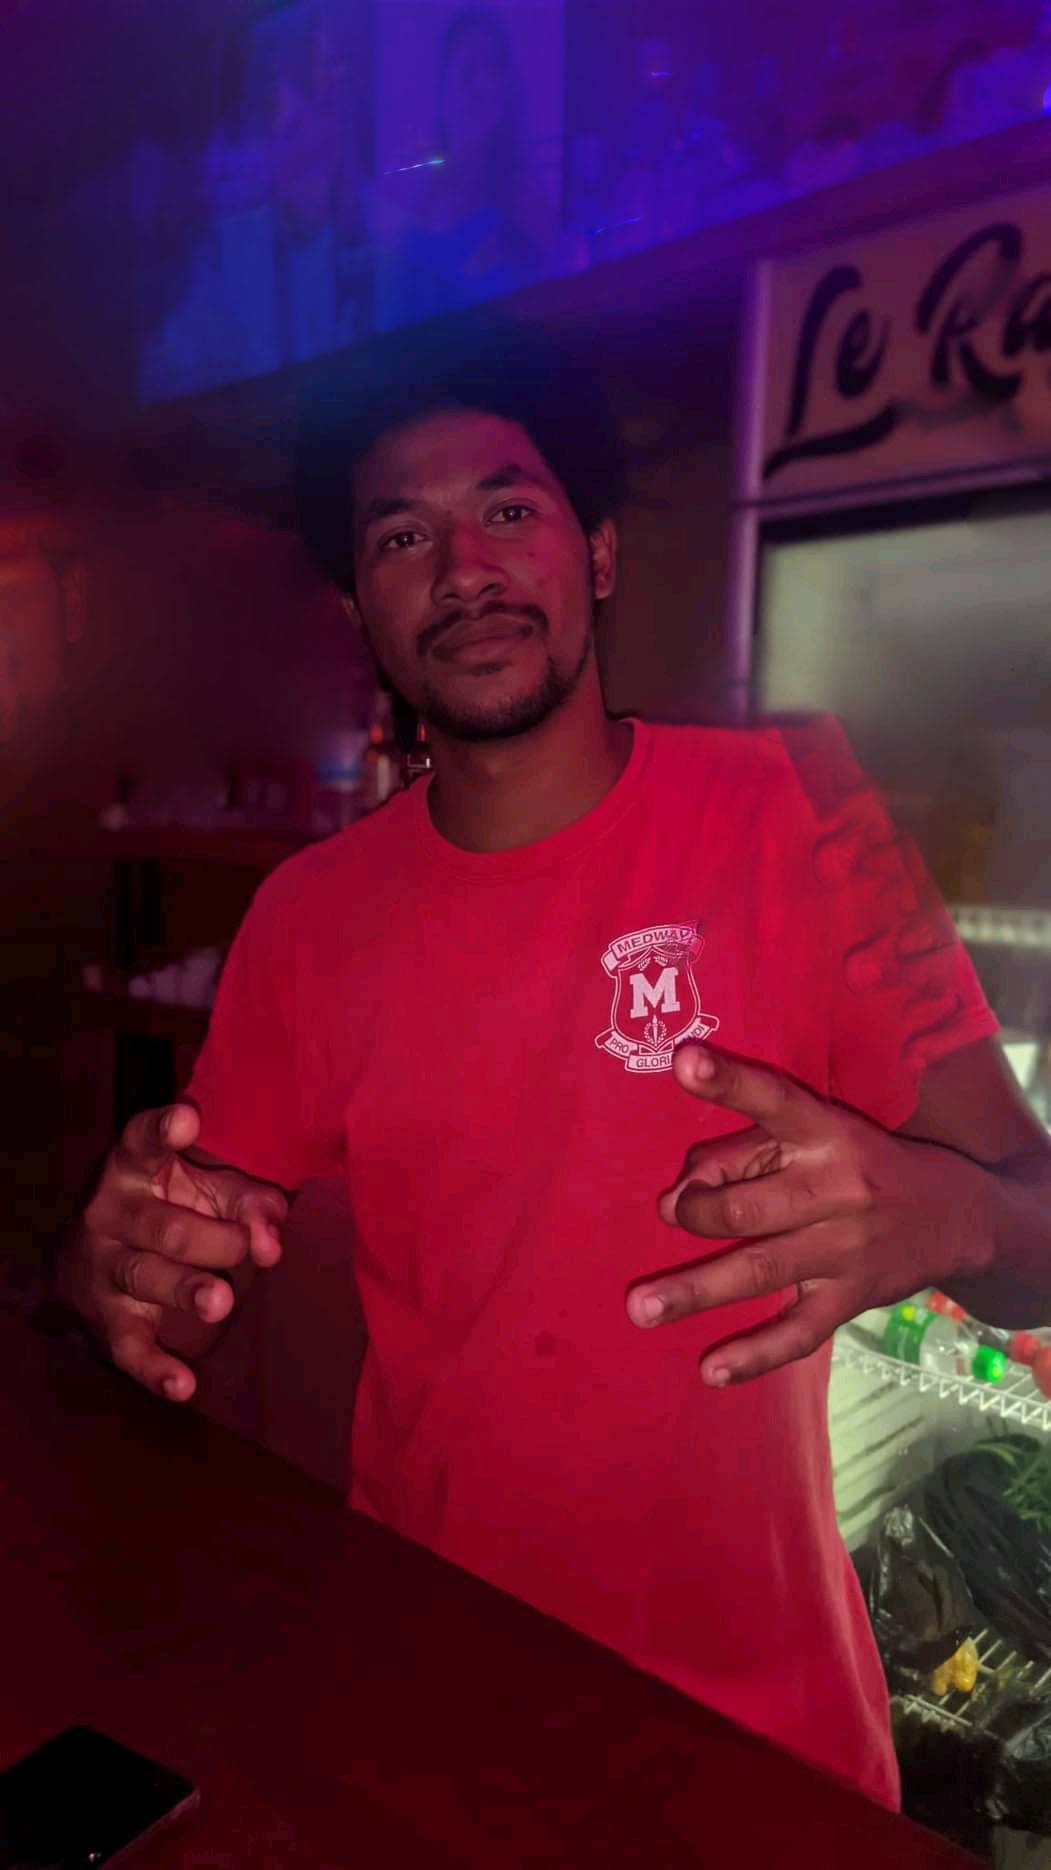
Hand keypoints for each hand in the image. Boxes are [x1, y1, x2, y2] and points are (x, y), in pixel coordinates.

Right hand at [57, 1103, 286, 1403]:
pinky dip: (155, 1370)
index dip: (162, 1130)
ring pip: (145, 1276)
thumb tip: (274, 1232)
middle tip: (245, 1246)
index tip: (188, 1119)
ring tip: (219, 1302)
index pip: (141, 1141)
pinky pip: (129, 1348)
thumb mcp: (206, 1191)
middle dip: (210, 1238)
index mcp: (133, 1170)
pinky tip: (183, 1386)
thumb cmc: (169, 1209)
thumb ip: (247, 1201)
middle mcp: (110, 1215)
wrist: (90, 1261)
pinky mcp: (108, 1321)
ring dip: (184, 1288)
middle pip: (163, 1226)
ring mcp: (104, 1269)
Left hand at [626, 1045, 994, 1386]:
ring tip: (641, 1308)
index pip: (774, 1100)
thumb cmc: (859, 1164)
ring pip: (761, 1269)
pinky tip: (711, 1370)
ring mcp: (844, 1249)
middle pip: (749, 1206)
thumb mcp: (816, 1136)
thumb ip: (742, 1152)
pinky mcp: (850, 1298)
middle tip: (673, 1212)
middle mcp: (836, 1189)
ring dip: (696, 1289)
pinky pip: (798, 1332)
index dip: (729, 1081)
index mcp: (825, 1132)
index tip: (685, 1059)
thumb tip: (675, 1194)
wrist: (957, 1216)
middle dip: (698, 1212)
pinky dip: (755, 1354)